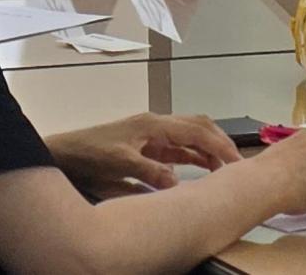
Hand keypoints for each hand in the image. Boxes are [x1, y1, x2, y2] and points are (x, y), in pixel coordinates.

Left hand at [46, 114, 239, 196]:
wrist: (67, 153)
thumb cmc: (90, 153)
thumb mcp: (120, 163)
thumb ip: (149, 172)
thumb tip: (177, 182)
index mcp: (152, 124)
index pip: (194, 129)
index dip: (218, 143)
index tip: (236, 160)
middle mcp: (155, 125)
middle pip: (196, 126)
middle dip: (219, 141)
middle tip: (238, 162)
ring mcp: (152, 136)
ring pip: (189, 137)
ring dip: (209, 149)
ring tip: (227, 168)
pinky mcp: (148, 147)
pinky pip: (178, 149)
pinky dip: (194, 157)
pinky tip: (204, 169)